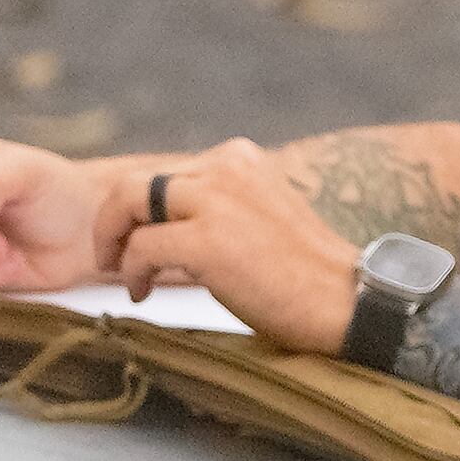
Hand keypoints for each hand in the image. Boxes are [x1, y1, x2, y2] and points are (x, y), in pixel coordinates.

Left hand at [111, 139, 360, 352]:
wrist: (348, 302)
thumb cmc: (305, 274)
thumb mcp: (259, 215)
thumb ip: (218, 205)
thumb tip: (164, 223)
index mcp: (239, 158)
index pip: (166, 172)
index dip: (141, 209)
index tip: (139, 239)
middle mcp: (226, 168)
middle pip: (137, 182)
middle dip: (114, 219)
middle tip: (111, 256)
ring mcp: (216, 201)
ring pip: (128, 202)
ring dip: (113, 240)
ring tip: (120, 273)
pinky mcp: (208, 240)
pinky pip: (141, 247)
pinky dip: (132, 271)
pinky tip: (142, 292)